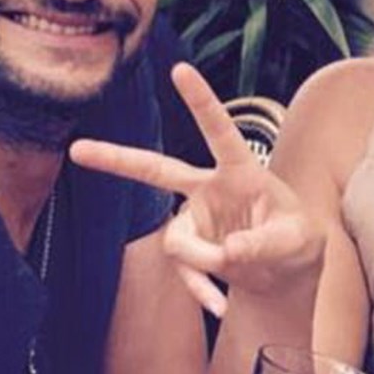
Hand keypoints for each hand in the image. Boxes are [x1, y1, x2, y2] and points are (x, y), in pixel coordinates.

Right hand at [70, 63, 325, 317]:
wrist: (284, 275)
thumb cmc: (296, 243)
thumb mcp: (296, 243)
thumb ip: (265, 244)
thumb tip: (227, 252)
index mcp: (242, 172)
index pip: (219, 131)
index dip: (200, 101)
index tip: (180, 69)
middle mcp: (210, 189)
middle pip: (157, 170)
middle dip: (117, 160)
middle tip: (77, 149)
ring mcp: (194, 218)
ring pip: (177, 242)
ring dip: (202, 264)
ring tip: (233, 276)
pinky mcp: (188, 247)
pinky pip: (183, 271)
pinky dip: (200, 290)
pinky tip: (221, 304)